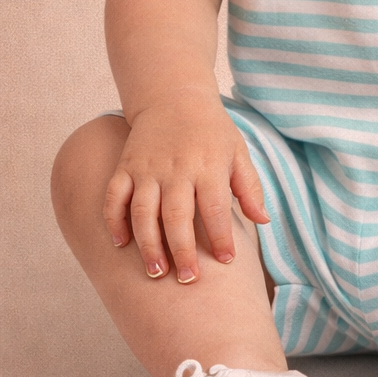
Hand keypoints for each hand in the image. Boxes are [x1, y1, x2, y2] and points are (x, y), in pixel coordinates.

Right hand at [102, 89, 268, 282]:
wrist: (173, 96)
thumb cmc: (212, 131)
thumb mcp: (238, 152)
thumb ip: (249, 188)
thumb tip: (263, 221)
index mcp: (208, 165)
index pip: (215, 207)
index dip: (220, 236)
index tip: (226, 261)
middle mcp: (176, 168)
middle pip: (177, 215)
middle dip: (182, 250)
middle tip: (188, 280)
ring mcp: (148, 168)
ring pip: (143, 211)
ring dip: (148, 244)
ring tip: (156, 273)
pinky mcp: (126, 166)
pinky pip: (115, 196)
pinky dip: (114, 220)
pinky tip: (120, 244)